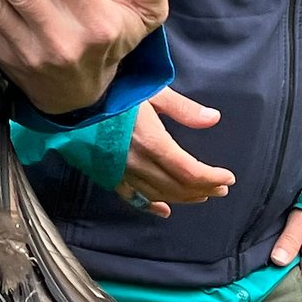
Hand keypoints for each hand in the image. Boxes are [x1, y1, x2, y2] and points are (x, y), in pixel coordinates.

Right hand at [116, 88, 234, 216]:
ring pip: (158, 194)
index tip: (228, 177)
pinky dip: (149, 205)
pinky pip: (131, 196)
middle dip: (203, 189)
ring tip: (201, 195)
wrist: (72, 101)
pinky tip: (163, 210)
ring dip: (183, 198)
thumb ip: (183, 109)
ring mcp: (122, 172)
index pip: (190, 171)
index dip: (211, 177)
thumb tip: (214, 119)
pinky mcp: (108, 174)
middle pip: (177, 187)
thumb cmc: (113, 91)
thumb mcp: (153, 92)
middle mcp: (138, 164)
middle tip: (221, 188)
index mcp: (153, 143)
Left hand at [271, 209, 301, 278]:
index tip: (268, 276)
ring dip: (295, 274)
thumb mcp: (301, 220)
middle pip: (301, 285)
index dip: (280, 283)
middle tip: (271, 268)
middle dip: (286, 279)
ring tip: (282, 264)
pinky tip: (295, 261)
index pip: (296, 287)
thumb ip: (290, 239)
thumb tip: (277, 260)